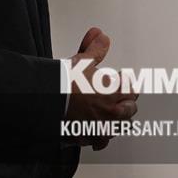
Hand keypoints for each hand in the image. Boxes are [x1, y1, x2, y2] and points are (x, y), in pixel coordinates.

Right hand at [64, 27, 138, 149]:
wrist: (44, 101)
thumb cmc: (63, 83)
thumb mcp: (81, 61)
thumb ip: (95, 49)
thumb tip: (101, 36)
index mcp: (114, 92)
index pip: (132, 89)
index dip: (128, 83)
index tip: (124, 79)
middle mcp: (111, 112)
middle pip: (130, 109)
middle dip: (127, 102)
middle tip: (123, 97)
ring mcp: (100, 127)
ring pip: (120, 127)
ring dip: (118, 122)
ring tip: (115, 117)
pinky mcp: (87, 137)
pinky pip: (101, 141)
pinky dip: (101, 138)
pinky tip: (99, 135)